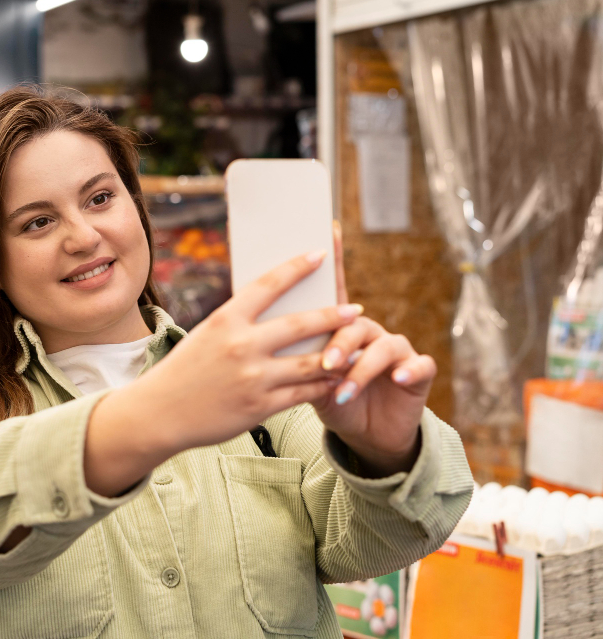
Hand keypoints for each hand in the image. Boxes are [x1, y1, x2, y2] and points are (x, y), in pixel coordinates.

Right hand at [105, 250, 363, 457]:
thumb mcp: (205, 336)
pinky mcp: (259, 407)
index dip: (297, 267)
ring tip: (357, 350)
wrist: (159, 413)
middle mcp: (241, 346)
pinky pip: (303, 393)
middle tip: (355, 310)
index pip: (268, 285)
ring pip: (310, 363)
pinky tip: (337, 380)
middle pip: (300, 325)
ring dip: (339, 356)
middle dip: (333, 316)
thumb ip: (238, 325)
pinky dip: (323, 385)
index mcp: (224, 321)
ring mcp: (252, 378)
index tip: (320, 255)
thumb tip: (278, 313)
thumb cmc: (183, 371)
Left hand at [310, 222, 432, 476]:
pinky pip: (418, 365)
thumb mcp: (304, 378)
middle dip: (338, 341)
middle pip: (353, 323)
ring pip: (382, 346)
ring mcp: (394, 349)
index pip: (335, 289)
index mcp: (339, 327)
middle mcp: (369, 331)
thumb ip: (288, 354)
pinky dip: (407, 371)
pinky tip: (396, 380)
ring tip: (343, 388)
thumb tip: (247, 331)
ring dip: (361, 367)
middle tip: (324, 362)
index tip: (328, 230)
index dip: (334, 260)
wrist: (363, 435)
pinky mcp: (417, 372)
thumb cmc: (327, 400)